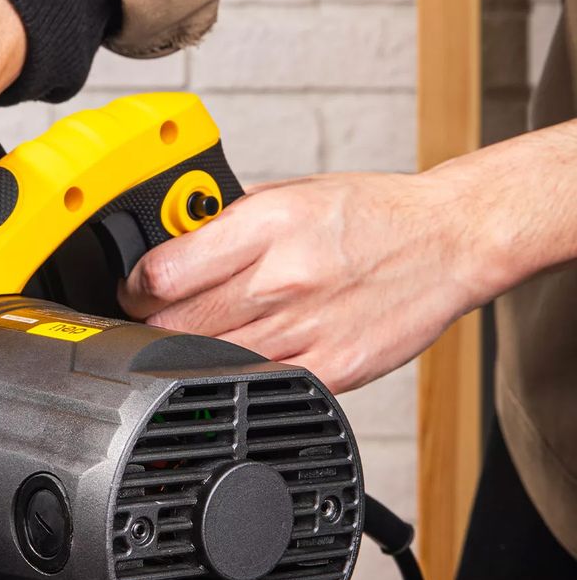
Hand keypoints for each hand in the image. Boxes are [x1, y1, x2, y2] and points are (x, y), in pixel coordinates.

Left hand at [118, 171, 485, 393]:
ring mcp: (308, 328)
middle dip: (148, 325)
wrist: (448, 239)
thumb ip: (227, 223)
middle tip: (149, 319)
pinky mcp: (333, 367)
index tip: (131, 291)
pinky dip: (235, 379)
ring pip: (209, 361)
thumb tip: (171, 247)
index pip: (164, 272)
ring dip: (184, 355)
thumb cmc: (369, 213)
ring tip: (188, 339)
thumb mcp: (288, 192)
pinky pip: (259, 387)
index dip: (132, 288)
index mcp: (266, 224)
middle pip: (176, 324)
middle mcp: (282, 277)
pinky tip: (232, 363)